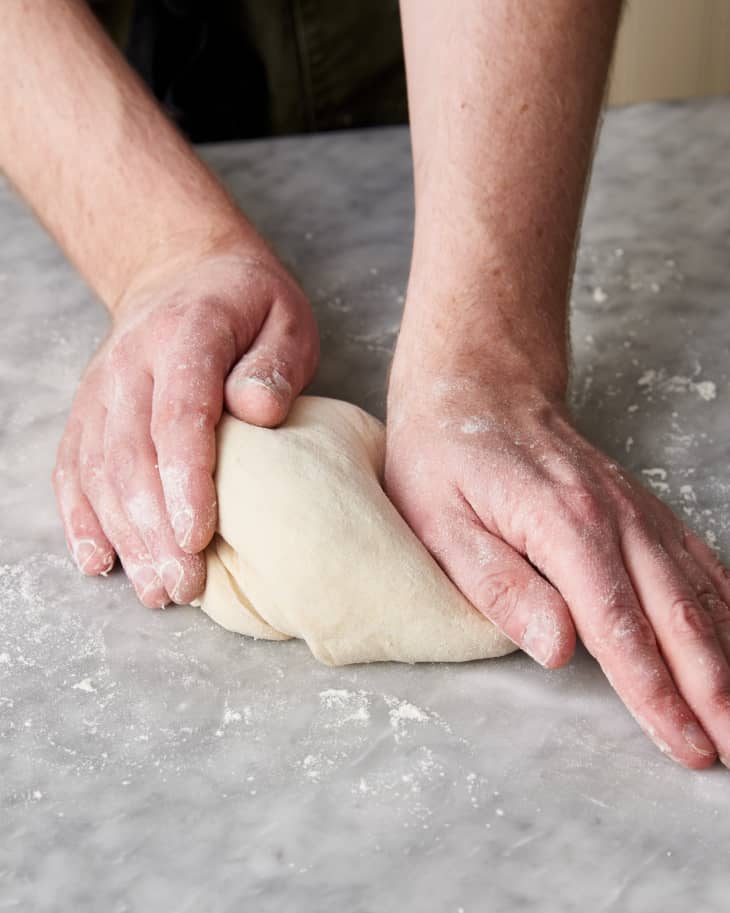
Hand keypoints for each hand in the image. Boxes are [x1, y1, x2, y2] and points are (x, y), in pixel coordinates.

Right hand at [54, 242, 318, 606]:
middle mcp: (130, 364)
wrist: (181, 273)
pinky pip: (73, 468)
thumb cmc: (247, 306)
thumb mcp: (285, 318)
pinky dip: (81, 518)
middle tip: (183, 586)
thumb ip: (274, 362)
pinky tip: (99, 561)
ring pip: (99, 470)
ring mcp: (101, 389)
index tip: (198, 535)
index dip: (184, 480)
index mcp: (185, 335)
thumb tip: (256, 409)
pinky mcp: (88, 412)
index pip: (178, 415)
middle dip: (154, 528)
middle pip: (131, 454)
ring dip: (123, 536)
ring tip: (156, 590)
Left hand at [386, 346, 729, 768]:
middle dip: (713, 690)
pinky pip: (696, 556)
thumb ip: (500, 586)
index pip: (619, 625)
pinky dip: (725, 601)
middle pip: (678, 614)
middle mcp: (614, 515)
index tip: (685, 744)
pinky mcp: (638, 506)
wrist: (476, 385)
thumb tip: (558, 649)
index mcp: (563, 525)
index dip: (654, 692)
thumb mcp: (440, 524)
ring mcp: (634, 507)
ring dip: (728, 655)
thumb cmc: (445, 456)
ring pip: (699, 588)